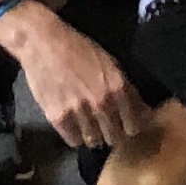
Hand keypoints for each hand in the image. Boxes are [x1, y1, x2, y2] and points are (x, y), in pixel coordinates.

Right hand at [1, 8, 143, 149]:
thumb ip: (127, 89)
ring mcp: (79, 111)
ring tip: (89, 125)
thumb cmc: (78, 48)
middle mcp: (101, 102)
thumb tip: (143, 113)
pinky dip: (75, 136)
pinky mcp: (58, 117)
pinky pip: (73, 141)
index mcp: (118, 87)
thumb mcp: (110, 63)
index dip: (133, 127)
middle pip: (116, 137)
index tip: (128, 126)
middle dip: (114, 134)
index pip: (135, 125)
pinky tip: (74, 125)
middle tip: (108, 127)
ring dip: (94, 135)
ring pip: (95, 141)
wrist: (42, 43)